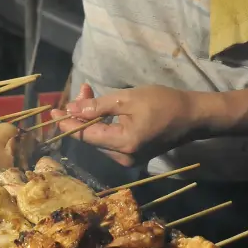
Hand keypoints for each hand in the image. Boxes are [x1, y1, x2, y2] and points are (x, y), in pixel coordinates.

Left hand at [52, 84, 198, 166]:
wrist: (193, 115)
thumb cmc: (164, 102)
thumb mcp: (128, 98)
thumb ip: (98, 106)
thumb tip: (71, 110)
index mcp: (122, 144)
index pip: (85, 136)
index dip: (67, 123)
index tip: (53, 111)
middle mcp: (123, 157)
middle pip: (91, 137)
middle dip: (81, 114)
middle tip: (81, 90)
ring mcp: (130, 158)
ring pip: (100, 138)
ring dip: (91, 117)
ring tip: (89, 93)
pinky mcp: (135, 154)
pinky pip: (111, 140)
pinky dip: (104, 124)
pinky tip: (101, 108)